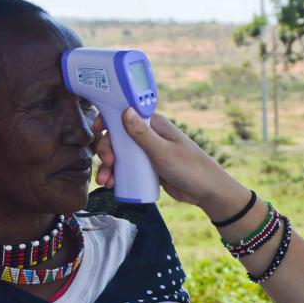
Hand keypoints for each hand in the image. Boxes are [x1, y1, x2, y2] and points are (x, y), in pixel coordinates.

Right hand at [93, 109, 222, 210]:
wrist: (206, 192)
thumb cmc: (189, 168)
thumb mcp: (163, 151)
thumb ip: (142, 133)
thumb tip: (124, 110)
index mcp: (154, 123)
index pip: (124, 113)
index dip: (108, 120)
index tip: (97, 130)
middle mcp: (149, 134)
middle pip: (117, 137)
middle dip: (106, 150)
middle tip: (106, 164)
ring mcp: (147, 151)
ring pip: (120, 154)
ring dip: (108, 166)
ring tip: (105, 182)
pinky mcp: (147, 167)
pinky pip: (127, 167)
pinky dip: (116, 174)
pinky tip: (111, 184)